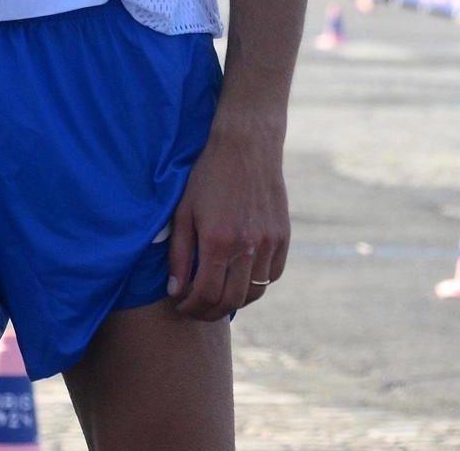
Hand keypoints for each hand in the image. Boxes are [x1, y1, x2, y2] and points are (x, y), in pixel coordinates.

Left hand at [167, 125, 289, 320]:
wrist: (246, 147)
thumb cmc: (208, 177)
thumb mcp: (184, 213)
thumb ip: (179, 255)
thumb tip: (175, 292)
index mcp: (218, 241)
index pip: (206, 295)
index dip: (191, 308)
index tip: (181, 306)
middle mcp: (248, 247)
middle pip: (231, 301)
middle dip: (209, 312)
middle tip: (196, 309)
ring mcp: (269, 243)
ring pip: (255, 292)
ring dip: (233, 301)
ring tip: (216, 297)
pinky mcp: (283, 237)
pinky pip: (273, 275)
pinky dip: (255, 284)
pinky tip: (239, 278)